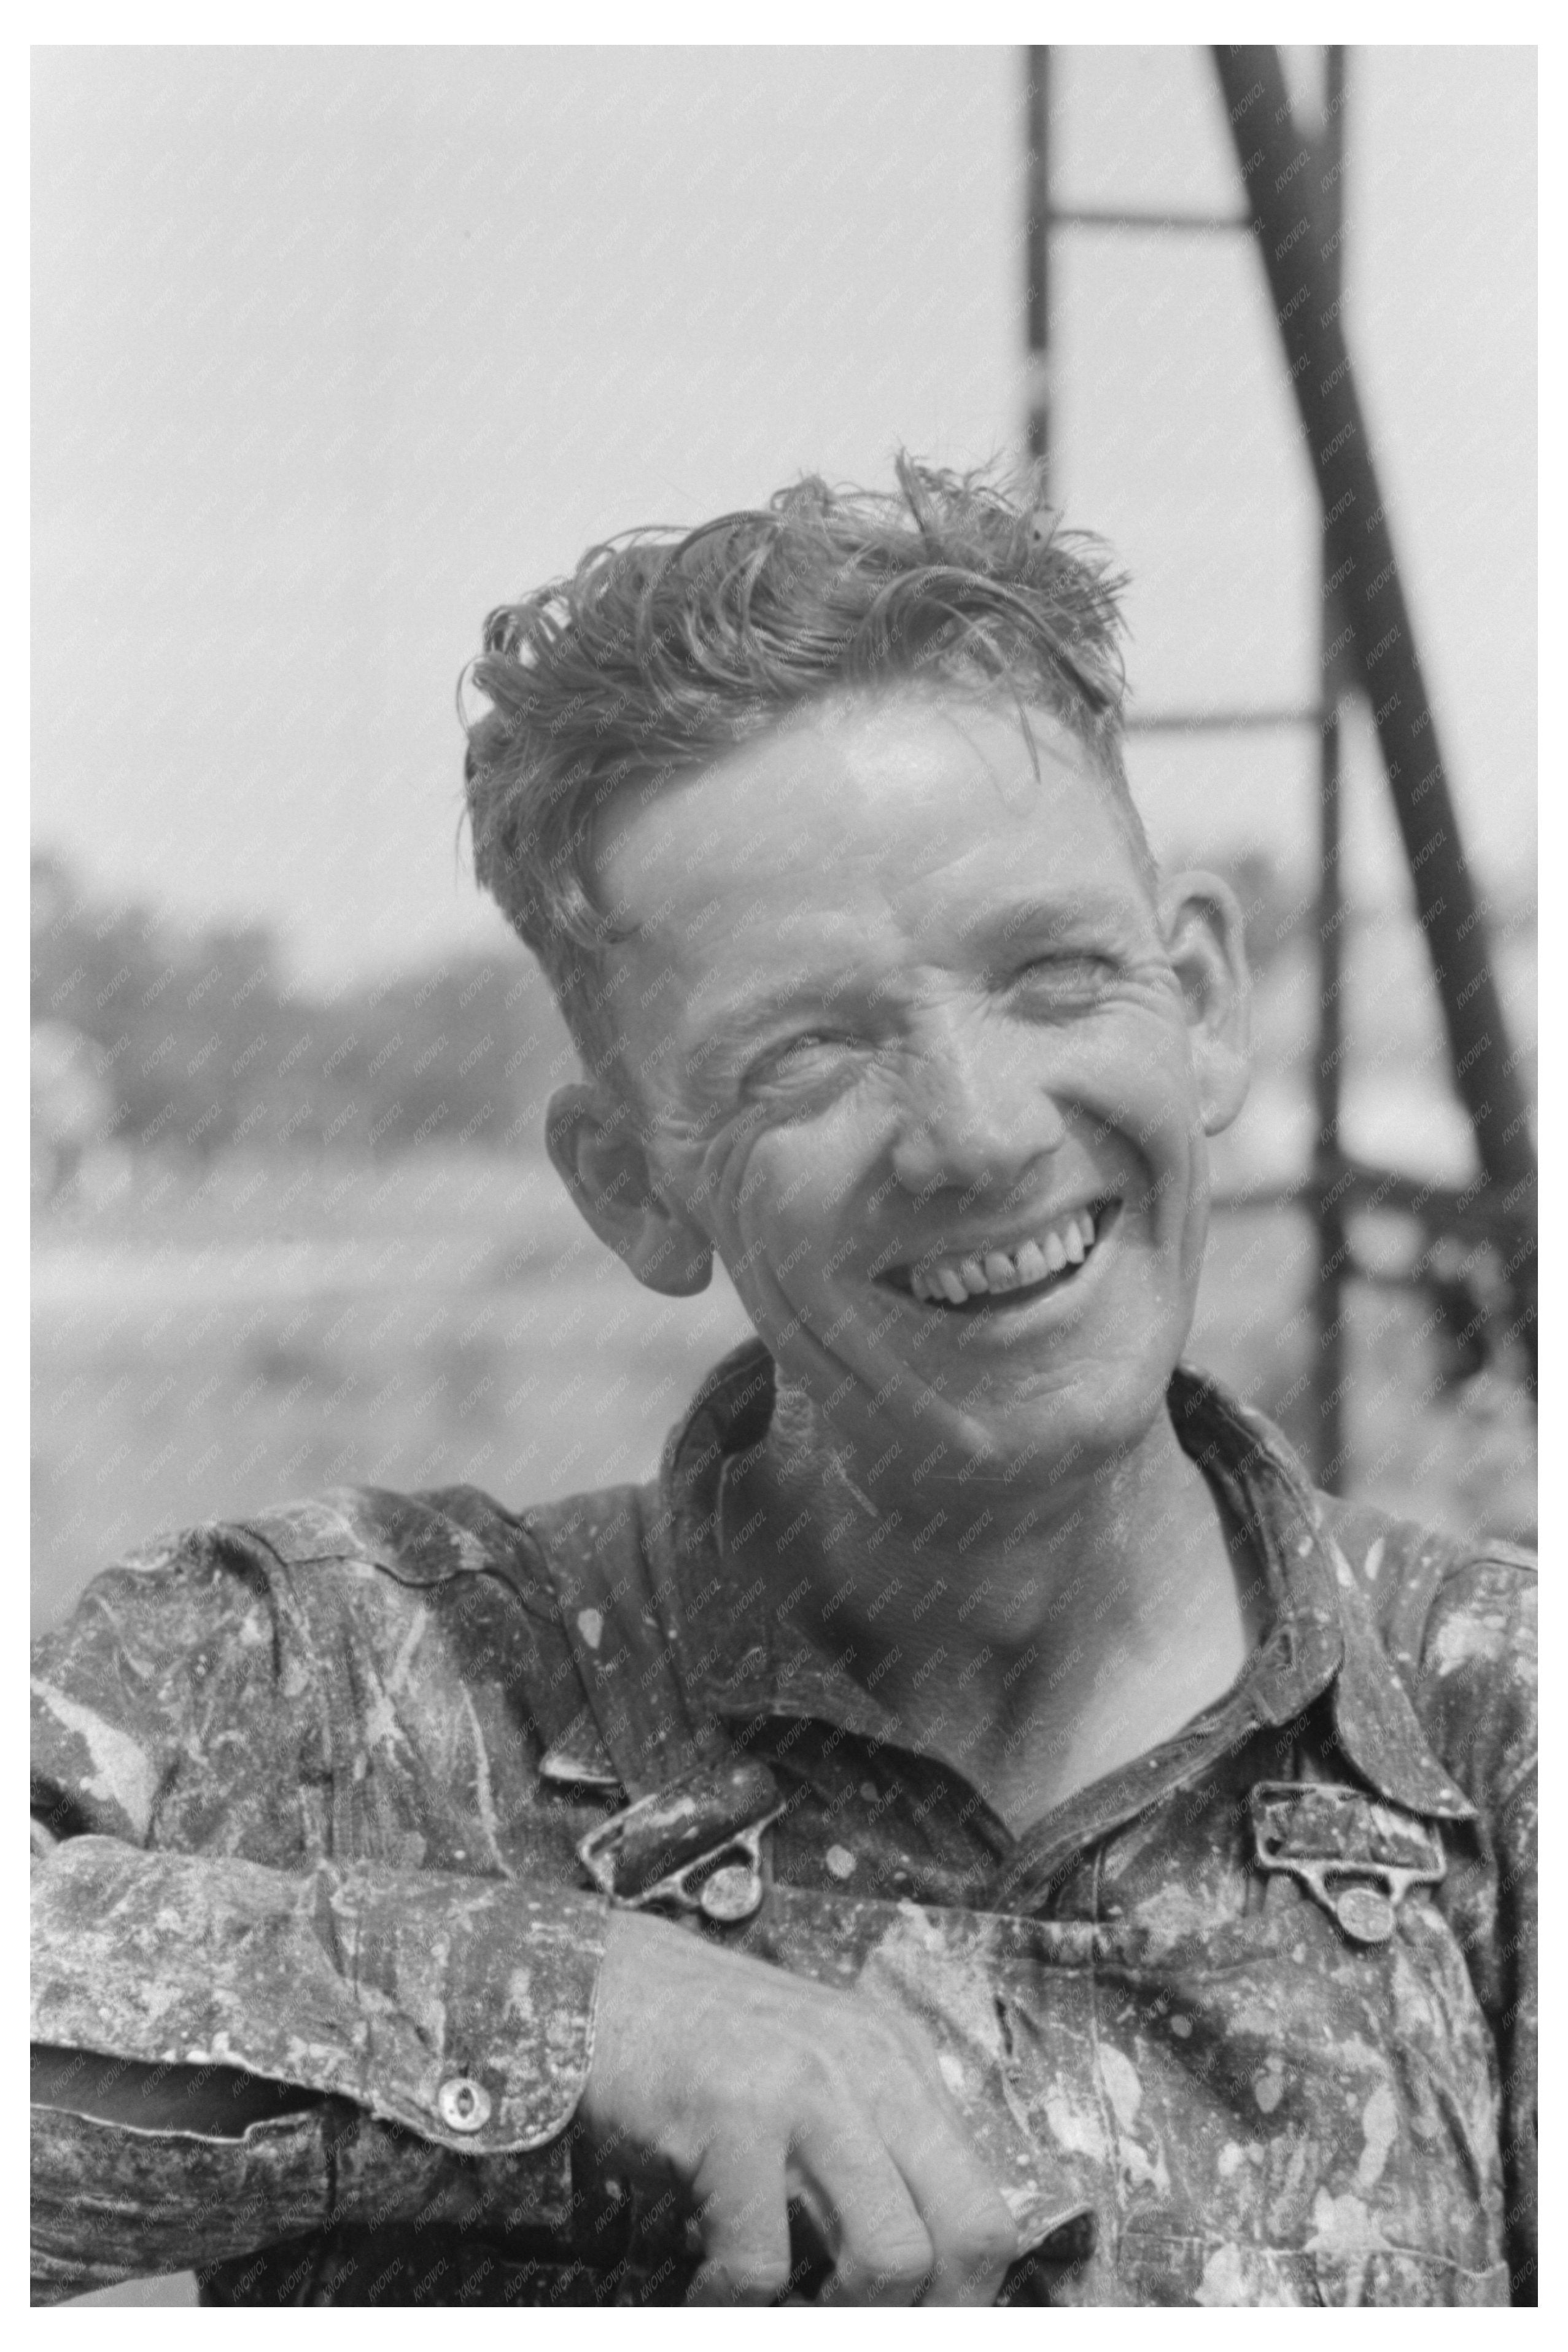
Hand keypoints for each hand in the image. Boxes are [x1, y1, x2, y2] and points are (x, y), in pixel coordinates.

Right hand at [578, 1905, 1020, 2305]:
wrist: (585, 1977)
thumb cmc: (688, 2046)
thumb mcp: (807, 2078)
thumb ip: (864, 2148)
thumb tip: (910, 2278)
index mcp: (899, 2060)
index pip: (988, 2209)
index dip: (963, 2299)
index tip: (917, 2326)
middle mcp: (871, 2062)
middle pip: (972, 2234)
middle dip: (927, 2317)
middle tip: (850, 2327)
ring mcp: (806, 2081)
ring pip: (890, 2258)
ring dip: (835, 2321)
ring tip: (780, 2313)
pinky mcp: (732, 2109)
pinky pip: (763, 2262)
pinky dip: (732, 2306)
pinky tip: (703, 2293)